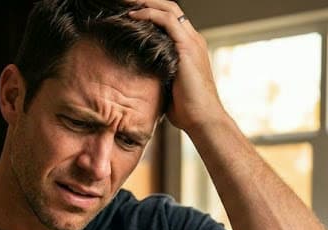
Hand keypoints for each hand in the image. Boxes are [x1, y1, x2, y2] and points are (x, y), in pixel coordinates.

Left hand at [127, 0, 225, 131]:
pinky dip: (149, 14)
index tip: (129, 11)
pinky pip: (167, 20)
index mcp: (190, 47)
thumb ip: (158, 74)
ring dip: (145, 2)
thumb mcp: (168, 87)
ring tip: (126, 1)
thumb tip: (137, 77)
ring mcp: (192, 41)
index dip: (151, 11)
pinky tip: (133, 15)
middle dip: (146, 1)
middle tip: (125, 0)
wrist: (203, 119)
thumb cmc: (186, 110)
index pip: (170, 19)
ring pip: (168, 8)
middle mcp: (193, 39)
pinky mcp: (187, 47)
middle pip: (169, 8)